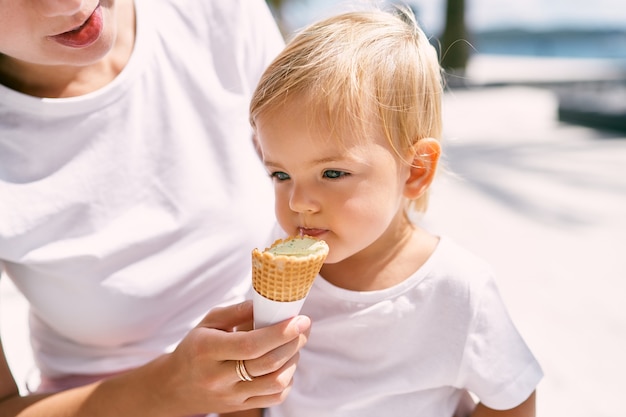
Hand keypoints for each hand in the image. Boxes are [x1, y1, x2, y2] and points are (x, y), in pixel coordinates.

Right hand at [155, 300, 310, 415]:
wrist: (175, 386)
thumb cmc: (195, 347)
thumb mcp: (208, 322)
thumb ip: (237, 311)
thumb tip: (267, 303)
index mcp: (206, 350)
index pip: (250, 345)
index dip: (280, 332)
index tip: (300, 320)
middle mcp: (218, 377)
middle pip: (267, 363)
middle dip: (293, 342)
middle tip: (303, 327)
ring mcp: (230, 396)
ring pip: (275, 382)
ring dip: (293, 360)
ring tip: (293, 345)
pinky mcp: (240, 407)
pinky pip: (274, 397)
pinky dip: (287, 379)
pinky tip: (284, 364)